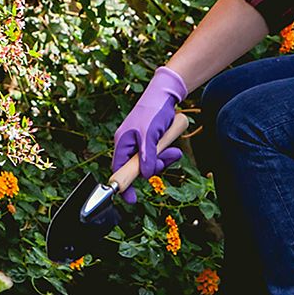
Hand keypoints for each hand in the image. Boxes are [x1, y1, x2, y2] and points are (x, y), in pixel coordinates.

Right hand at [112, 66, 187, 202]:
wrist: (167, 95)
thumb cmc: (154, 111)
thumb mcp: (150, 135)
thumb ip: (148, 156)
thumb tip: (147, 175)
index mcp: (123, 142)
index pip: (119, 169)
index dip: (124, 185)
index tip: (131, 199)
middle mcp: (130, 144)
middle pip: (139, 169)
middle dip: (155, 167)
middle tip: (167, 158)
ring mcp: (141, 143)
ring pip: (152, 163)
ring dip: (164, 159)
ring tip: (173, 150)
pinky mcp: (152, 141)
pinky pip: (159, 155)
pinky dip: (167, 153)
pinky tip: (174, 146)